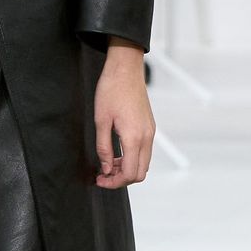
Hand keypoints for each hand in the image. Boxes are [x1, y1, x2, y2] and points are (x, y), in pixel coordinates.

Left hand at [93, 39, 154, 187]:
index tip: (100, 179)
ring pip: (143, 163)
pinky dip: (132, 158)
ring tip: (108, 163)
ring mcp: (150, 132)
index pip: (129, 174)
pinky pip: (145, 151)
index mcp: (134, 138)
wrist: (126, 69)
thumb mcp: (101, 121)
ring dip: (127, 168)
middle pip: (140, 173)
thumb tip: (105, 168)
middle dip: (121, 179)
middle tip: (103, 175)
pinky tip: (117, 152)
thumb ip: (104, 148)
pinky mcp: (150, 127)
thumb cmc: (111, 90)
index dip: (114, 182)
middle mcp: (147, 137)